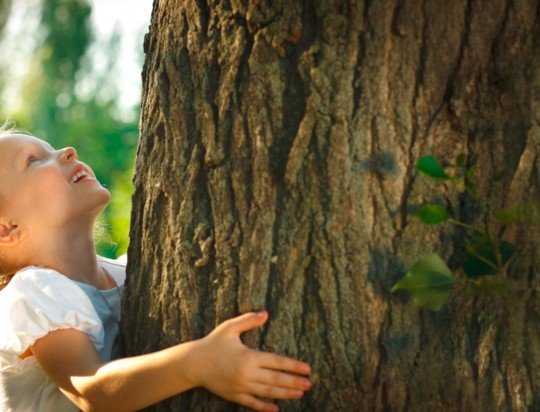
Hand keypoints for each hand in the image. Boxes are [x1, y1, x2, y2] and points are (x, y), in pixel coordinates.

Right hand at [190, 310, 311, 410]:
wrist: (193, 363)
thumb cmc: (213, 343)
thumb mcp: (230, 327)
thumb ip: (248, 320)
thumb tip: (265, 313)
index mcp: (249, 356)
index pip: (277, 362)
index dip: (293, 366)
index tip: (307, 369)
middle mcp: (247, 374)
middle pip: (276, 379)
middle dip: (294, 382)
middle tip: (309, 384)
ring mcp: (240, 387)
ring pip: (268, 393)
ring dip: (285, 394)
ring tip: (300, 394)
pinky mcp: (234, 396)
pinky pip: (252, 404)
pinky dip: (265, 407)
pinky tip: (276, 408)